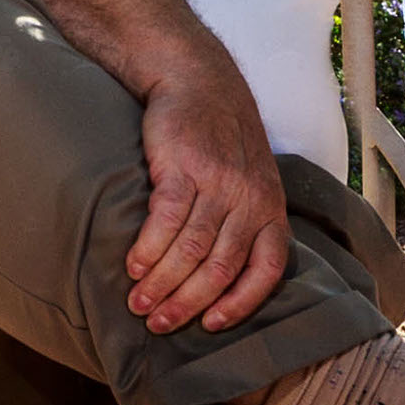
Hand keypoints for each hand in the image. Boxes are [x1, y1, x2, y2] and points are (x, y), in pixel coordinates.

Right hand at [124, 59, 291, 334]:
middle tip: (158, 323)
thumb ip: (246, 223)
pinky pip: (166, 219)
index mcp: (270, 208)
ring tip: (138, 303)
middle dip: (187, 303)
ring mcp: (217, 183)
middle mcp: (249, 200)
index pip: (267, 270)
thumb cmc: (222, 138)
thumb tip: (225, 280)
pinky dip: (149, 249)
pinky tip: (134, 265)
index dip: (240, 303)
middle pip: (219, 268)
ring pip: (190, 250)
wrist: (198, 79)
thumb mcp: (253, 178)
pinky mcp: (183, 166)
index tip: (210, 325)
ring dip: (161, 283)